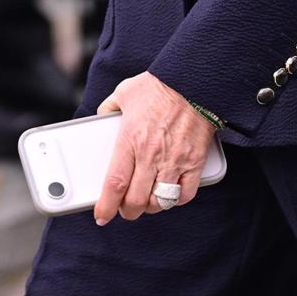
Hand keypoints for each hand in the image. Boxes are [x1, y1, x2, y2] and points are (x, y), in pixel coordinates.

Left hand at [92, 72, 215, 225]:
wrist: (194, 80)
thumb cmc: (160, 85)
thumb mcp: (125, 93)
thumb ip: (109, 109)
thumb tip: (102, 120)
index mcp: (131, 139)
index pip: (115, 184)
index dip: (106, 206)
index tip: (101, 215)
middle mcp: (152, 154)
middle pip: (136, 200)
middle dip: (128, 211)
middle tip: (125, 209)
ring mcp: (175, 160)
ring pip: (160, 201)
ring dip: (151, 207)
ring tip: (146, 202)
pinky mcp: (195, 161)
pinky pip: (186, 193)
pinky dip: (176, 199)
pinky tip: (170, 193)